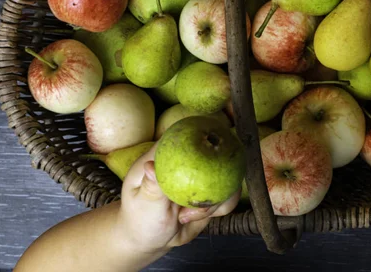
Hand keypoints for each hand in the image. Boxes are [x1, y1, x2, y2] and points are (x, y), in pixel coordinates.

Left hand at [116, 143, 239, 255]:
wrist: (153, 239)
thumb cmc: (140, 219)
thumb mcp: (143, 205)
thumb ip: (150, 187)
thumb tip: (149, 166)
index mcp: (166, 156)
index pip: (183, 135)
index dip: (200, 132)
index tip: (209, 144)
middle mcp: (188, 161)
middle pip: (216, 150)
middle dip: (218, 171)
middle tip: (200, 199)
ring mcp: (203, 176)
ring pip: (227, 175)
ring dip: (216, 198)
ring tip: (187, 216)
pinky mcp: (214, 191)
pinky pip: (229, 195)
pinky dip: (223, 207)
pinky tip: (200, 218)